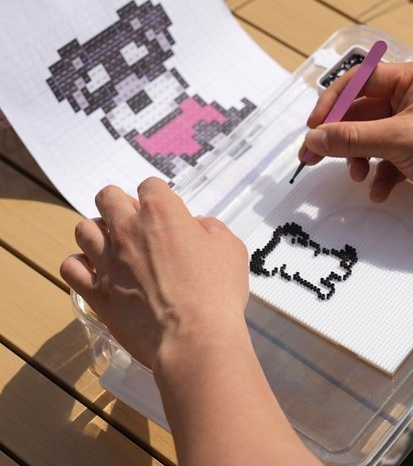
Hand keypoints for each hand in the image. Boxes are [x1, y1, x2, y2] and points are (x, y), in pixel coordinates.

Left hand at [60, 177, 248, 368]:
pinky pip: (71, 267)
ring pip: (83, 229)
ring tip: (115, 247)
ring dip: (98, 232)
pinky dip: (81, 266)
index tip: (167, 211)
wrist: (195, 338)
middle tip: (136, 223)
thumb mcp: (230, 249)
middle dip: (120, 203)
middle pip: (107, 197)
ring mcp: (107, 260)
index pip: (150, 185)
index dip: (159, 196)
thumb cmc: (218, 292)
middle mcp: (128, 229)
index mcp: (162, 212)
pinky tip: (97, 272)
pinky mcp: (96, 291)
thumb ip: (211, 229)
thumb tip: (198, 226)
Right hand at [300, 60, 412, 217]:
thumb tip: (312, 140)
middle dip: (341, 139)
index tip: (313, 128)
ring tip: (359, 176)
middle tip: (311, 158)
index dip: (332, 103)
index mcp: (411, 80)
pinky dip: (379, 175)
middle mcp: (410, 99)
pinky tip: (381, 191)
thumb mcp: (397, 141)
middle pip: (360, 114)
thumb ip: (352, 138)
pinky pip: (385, 159)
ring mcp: (412, 127)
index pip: (360, 81)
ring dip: (360, 159)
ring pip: (369, 139)